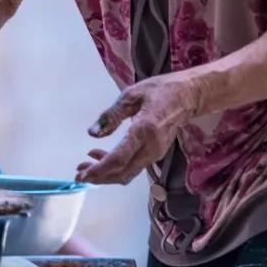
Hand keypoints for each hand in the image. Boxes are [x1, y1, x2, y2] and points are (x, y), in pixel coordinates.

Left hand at [75, 74, 200, 184]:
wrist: (188, 96)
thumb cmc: (159, 90)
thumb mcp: (131, 94)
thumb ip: (111, 115)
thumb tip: (93, 133)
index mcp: (144, 129)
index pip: (119, 157)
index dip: (99, 169)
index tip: (82, 174)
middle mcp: (152, 146)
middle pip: (122, 172)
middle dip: (99, 177)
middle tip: (79, 173)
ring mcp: (156, 153)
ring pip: (127, 173)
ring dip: (106, 174)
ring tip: (86, 165)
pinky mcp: (156, 155)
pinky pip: (133, 167)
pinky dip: (116, 167)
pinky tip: (103, 156)